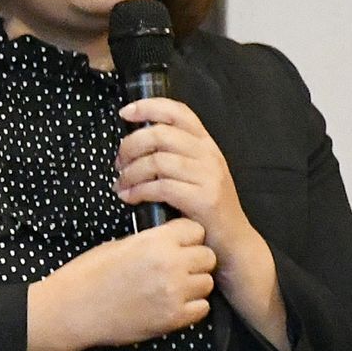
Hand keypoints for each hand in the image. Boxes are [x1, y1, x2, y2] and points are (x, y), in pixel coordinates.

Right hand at [25, 219, 216, 350]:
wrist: (74, 308)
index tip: (178, 244)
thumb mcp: (121, 243)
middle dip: (196, 260)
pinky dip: (192, 307)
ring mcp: (174, 293)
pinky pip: (202, 308)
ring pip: (207, 283)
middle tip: (178, 267)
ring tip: (173, 287)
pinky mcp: (173, 319)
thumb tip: (173, 239)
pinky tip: (172, 304)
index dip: (188, 237)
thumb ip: (153, 240)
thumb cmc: (90, 274)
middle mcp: (170, 265)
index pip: (196, 230)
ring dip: (195, 284)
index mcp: (156, 241)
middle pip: (208, 256)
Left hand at [114, 98, 291, 350]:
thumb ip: (174, 156)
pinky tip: (129, 197)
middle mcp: (209, 156)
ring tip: (121, 184)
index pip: (179, 111)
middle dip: (130, 145)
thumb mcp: (196, 175)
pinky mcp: (203, 200)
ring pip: (157, 160)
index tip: (124, 113)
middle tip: (118, 162)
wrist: (233, 243)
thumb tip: (134, 144)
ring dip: (130, 172)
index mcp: (206, 145)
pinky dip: (138, 190)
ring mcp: (208, 177)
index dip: (149, 107)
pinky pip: (161, 187)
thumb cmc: (205, 210)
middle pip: (160, 134)